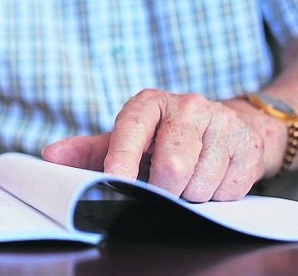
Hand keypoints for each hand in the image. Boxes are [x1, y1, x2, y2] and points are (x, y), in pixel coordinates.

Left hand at [42, 89, 265, 201]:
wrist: (228, 125)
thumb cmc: (166, 137)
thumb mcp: (128, 138)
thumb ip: (89, 150)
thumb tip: (50, 156)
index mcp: (149, 103)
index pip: (132, 128)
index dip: (123, 157)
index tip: (115, 179)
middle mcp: (187, 106)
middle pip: (172, 164)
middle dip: (163, 189)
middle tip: (161, 188)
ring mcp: (221, 123)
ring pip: (200, 183)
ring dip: (190, 195)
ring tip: (187, 180)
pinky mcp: (248, 145)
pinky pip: (228, 190)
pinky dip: (216, 195)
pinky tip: (212, 177)